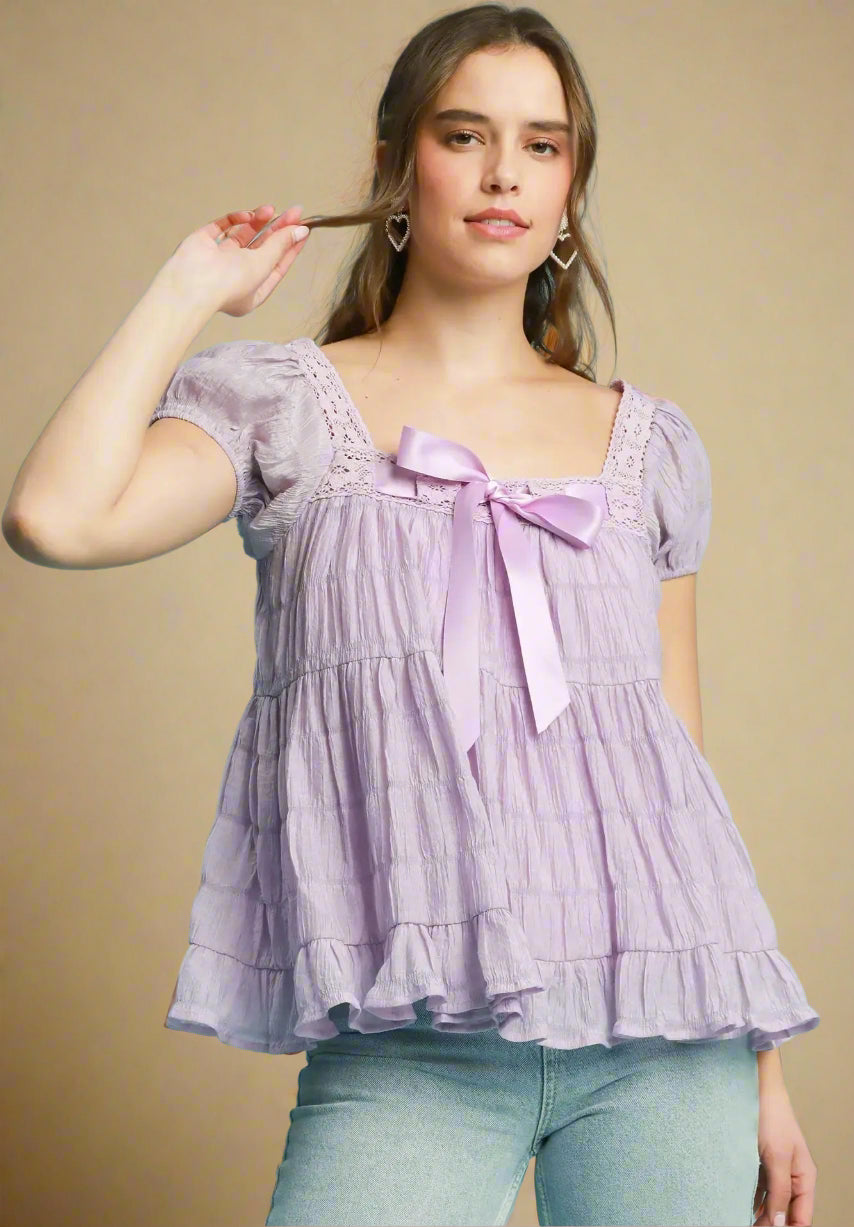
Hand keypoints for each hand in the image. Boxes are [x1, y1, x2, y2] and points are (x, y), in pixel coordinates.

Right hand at [160, 203, 310, 316]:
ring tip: (271, 210)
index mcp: (252, 291)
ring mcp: (218, 259)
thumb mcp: (264, 264)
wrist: (191, 284)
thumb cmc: (230, 284)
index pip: (276, 266)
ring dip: (258, 222)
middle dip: (278, 230)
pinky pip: (223, 227)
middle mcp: (235, 276)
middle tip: (294, 211)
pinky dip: (236, 219)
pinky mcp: (204, 243)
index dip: (290, 247)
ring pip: (243, 235)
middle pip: (262, 249)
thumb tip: (301, 230)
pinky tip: (248, 215)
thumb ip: (281, 245)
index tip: (303, 228)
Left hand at [752, 1080, 817, 1225]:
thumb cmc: (771, 1117)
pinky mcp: (762, 1161)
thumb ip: (779, 1191)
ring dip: (762, 1214)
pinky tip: (745, 1208)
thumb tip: (780, 1224)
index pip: (802, 1217)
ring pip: (773, 1201)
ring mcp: (777, 1169)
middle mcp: (793, 1176)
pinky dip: (755, 1199)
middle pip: (787, 1211)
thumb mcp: (776, 1157)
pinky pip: (761, 1187)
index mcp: (804, 1177)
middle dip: (773, 1224)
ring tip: (748, 1223)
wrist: (755, 1088)